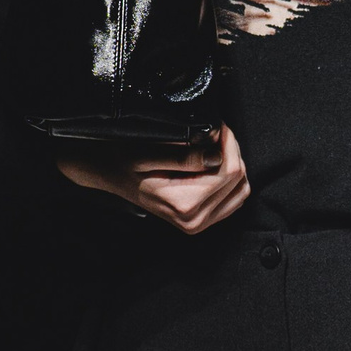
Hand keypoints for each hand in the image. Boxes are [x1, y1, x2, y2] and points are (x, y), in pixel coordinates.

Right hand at [58, 125, 249, 233]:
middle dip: (231, 151)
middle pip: (238, 180)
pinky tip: (214, 164)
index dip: (229, 143)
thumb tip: (215, 156)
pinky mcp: (202, 221)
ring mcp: (199, 223)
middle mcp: (195, 220)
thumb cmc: (125, 160)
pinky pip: (233, 199)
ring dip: (232, 164)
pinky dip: (230, 180)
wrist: (110, 174)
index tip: (218, 126)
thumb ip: (183, 156)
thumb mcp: (148, 153)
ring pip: (240, 190)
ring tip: (214, 146)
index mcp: (184, 204)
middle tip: (217, 132)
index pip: (229, 171)